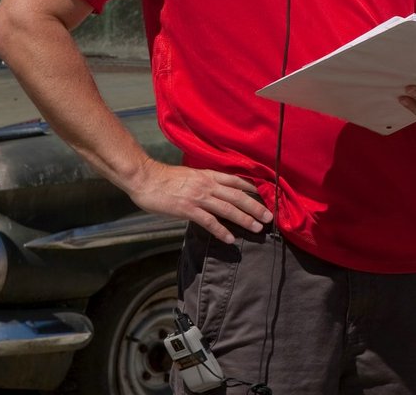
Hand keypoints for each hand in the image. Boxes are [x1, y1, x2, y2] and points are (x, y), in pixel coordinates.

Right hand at [127, 158, 273, 243]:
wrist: (145, 178)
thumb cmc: (165, 178)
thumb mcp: (190, 175)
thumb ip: (205, 182)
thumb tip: (216, 191)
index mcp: (208, 175)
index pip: (237, 181)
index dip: (254, 189)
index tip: (267, 195)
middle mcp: (207, 184)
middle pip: (238, 196)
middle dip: (256, 207)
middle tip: (270, 217)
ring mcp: (198, 197)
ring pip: (228, 208)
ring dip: (245, 219)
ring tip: (258, 228)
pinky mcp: (187, 209)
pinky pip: (209, 221)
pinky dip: (221, 231)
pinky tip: (230, 240)